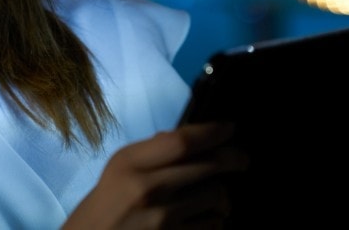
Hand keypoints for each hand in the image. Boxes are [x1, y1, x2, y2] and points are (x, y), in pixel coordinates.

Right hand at [64, 122, 247, 228]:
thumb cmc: (105, 204)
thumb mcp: (119, 170)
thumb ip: (150, 152)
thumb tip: (190, 138)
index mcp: (130, 163)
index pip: (181, 142)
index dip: (212, 133)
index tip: (229, 128)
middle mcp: (147, 188)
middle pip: (206, 166)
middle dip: (233, 159)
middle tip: (243, 158)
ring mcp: (162, 219)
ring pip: (215, 196)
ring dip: (221, 194)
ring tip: (217, 193)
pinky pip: (211, 224)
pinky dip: (214, 218)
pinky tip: (205, 216)